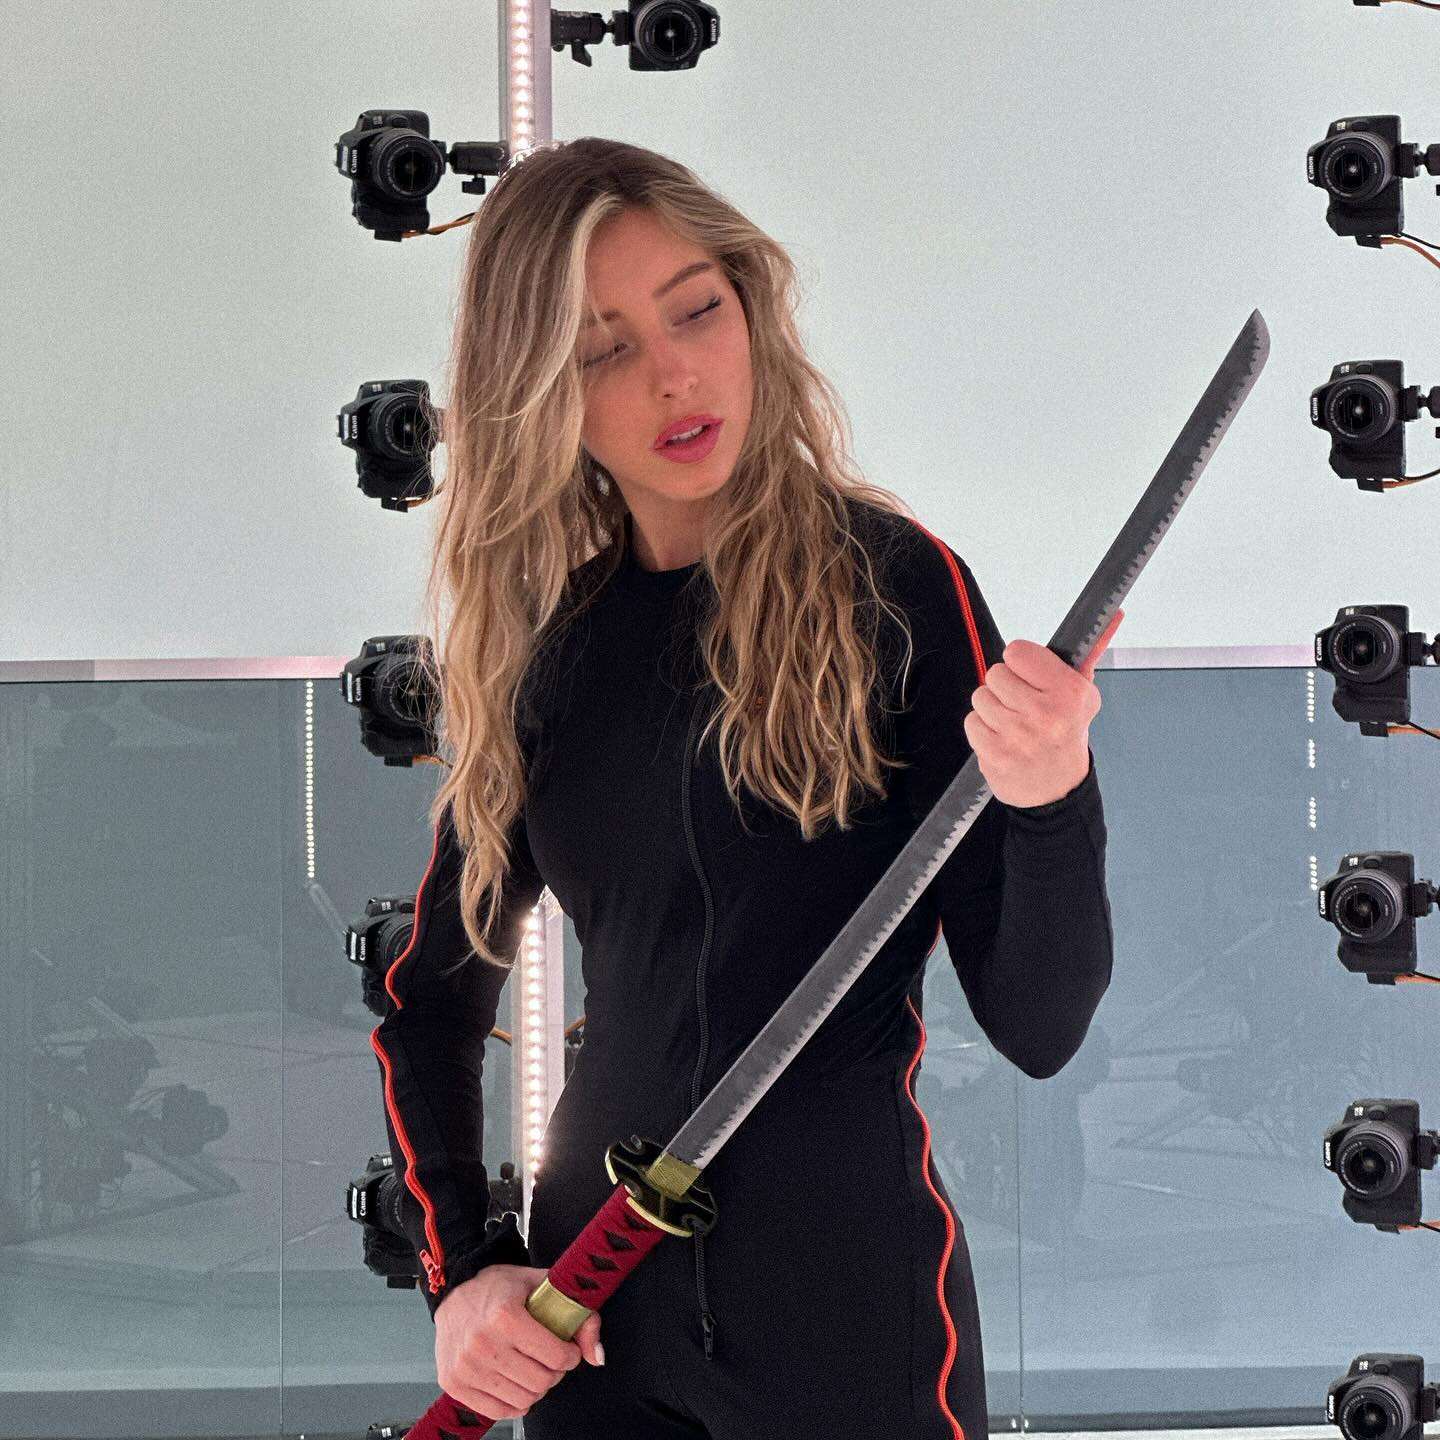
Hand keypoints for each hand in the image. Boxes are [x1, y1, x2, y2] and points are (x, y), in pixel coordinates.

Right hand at [434, 1263, 603, 1421]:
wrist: (455, 1289)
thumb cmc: (500, 1287)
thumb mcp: (543, 1285)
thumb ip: (579, 1316)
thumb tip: (597, 1356)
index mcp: (505, 1315)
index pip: (556, 1356)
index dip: (570, 1355)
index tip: (568, 1350)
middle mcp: (482, 1343)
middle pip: (540, 1382)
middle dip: (555, 1373)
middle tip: (552, 1360)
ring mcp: (466, 1366)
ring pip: (522, 1400)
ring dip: (536, 1388)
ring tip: (533, 1368)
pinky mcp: (453, 1383)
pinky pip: (497, 1411)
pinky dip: (515, 1403)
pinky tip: (516, 1383)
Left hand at [963, 609, 1122, 808]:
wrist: (1058, 788)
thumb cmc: (1066, 734)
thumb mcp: (1083, 693)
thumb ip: (1089, 652)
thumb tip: (1112, 613)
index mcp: (1069, 693)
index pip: (1017, 651)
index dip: (1021, 662)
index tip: (1030, 675)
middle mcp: (1045, 714)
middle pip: (995, 673)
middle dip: (1006, 687)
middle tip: (1022, 704)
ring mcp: (1019, 736)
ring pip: (981, 697)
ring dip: (993, 708)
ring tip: (1013, 722)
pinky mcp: (995, 754)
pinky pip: (971, 722)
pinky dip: (982, 729)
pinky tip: (1002, 738)